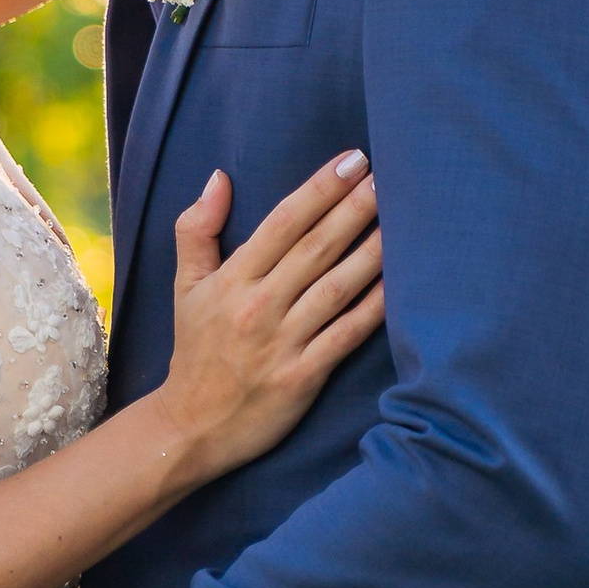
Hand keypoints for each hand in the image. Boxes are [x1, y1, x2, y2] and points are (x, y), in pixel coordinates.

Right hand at [156, 152, 384, 480]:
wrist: (190, 428)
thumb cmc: (195, 353)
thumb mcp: (184, 288)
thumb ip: (196, 230)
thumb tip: (218, 178)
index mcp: (233, 280)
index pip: (283, 222)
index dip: (320, 188)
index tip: (353, 160)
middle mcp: (258, 306)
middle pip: (315, 247)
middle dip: (355, 208)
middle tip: (390, 175)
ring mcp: (282, 342)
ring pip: (336, 286)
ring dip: (372, 250)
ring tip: (404, 218)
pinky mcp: (303, 377)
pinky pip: (346, 335)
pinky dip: (374, 309)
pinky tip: (402, 284)